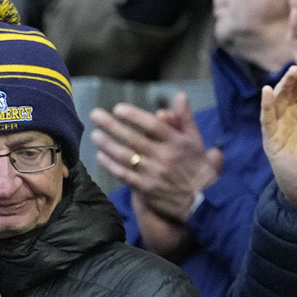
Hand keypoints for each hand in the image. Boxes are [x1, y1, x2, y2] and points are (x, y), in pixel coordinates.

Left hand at [90, 93, 221, 222]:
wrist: (201, 200)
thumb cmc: (197, 166)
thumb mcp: (197, 140)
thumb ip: (185, 118)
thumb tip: (180, 95)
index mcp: (178, 143)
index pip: (154, 126)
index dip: (135, 116)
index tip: (118, 109)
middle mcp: (165, 157)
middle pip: (134, 139)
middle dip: (112, 126)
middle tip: (95, 115)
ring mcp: (153, 173)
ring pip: (125, 156)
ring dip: (107, 144)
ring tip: (94, 135)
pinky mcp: (145, 188)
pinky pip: (124, 174)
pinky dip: (111, 164)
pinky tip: (100, 156)